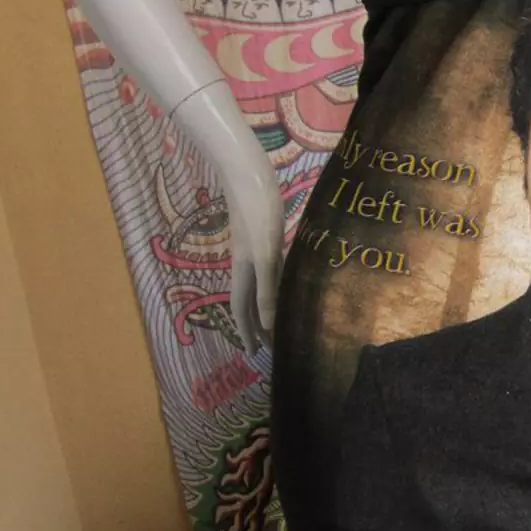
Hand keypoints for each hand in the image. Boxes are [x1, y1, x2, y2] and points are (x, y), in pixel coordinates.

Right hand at [225, 178, 283, 354]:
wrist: (249, 175)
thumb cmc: (257, 213)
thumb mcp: (265, 253)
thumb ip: (266, 289)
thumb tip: (269, 325)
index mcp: (244, 271)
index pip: (243, 310)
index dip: (248, 332)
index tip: (253, 354)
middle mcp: (246, 263)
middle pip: (250, 301)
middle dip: (257, 325)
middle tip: (270, 346)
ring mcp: (254, 249)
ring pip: (259, 286)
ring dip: (266, 305)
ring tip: (277, 321)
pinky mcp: (264, 235)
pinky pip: (269, 269)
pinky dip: (275, 282)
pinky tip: (287, 281)